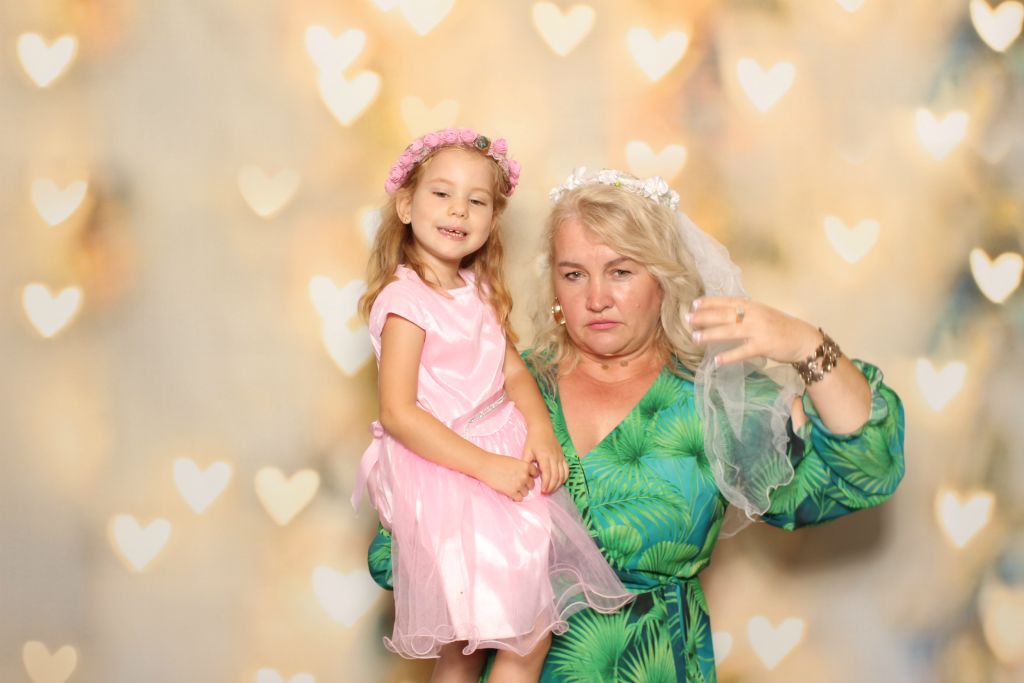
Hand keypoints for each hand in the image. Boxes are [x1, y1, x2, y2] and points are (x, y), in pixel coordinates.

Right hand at [477, 452, 539, 501]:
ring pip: (526, 493)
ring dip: (520, 491)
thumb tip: (528, 476)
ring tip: (511, 487)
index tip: (523, 476)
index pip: (535, 474)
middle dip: (525, 484)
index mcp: (526, 466)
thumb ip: (522, 468)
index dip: (530, 475)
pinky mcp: (511, 492)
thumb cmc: (498, 462)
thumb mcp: (514, 461)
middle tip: (515, 482)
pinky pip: (519, 498)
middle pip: (531, 485)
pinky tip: (509, 492)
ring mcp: (518, 484)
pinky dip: (515, 497)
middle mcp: (524, 475)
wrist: (486, 466)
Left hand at [522, 426, 568, 493]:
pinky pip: (567, 470)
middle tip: (546, 493)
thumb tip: (528, 476)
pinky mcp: (563, 456)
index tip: (542, 492)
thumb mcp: (526, 451)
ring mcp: (560, 457)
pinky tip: (559, 482)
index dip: (546, 484)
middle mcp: (554, 457)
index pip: (548, 474)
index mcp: (544, 456)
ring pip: (563, 474)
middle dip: (552, 487)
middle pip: (556, 476)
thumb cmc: (533, 440)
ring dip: (558, 484)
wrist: (542, 428)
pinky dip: (564, 478)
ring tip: (551, 490)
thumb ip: (526, 464)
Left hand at [687, 296, 821, 366]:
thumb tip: (720, 314)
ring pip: (730, 331)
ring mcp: (759, 330)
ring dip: (711, 334)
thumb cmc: (779, 327)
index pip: (727, 301)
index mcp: (752, 306)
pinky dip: (729, 356)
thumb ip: (744, 313)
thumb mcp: (761, 314)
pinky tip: (716, 360)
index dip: (710, 302)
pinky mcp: (764, 345)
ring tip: (695, 338)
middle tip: (688, 319)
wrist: (803, 339)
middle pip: (725, 314)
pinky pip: (742, 351)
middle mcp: (754, 315)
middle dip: (705, 317)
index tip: (694, 304)